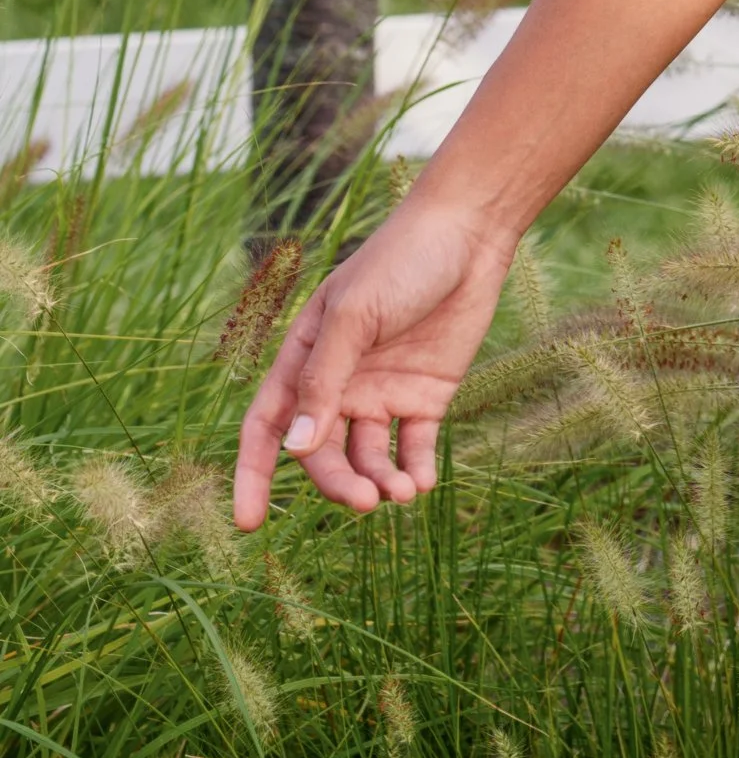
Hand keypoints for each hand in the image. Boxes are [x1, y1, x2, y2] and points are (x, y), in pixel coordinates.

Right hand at [232, 194, 514, 527]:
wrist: (469, 233)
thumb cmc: (400, 261)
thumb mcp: (353, 316)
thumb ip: (324, 380)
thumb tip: (296, 447)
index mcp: (305, 358)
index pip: (268, 426)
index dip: (253, 474)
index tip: (249, 523)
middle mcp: (340, 383)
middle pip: (322, 453)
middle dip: (338, 483)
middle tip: (365, 501)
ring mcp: (383, 392)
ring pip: (367, 458)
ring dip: (379, 482)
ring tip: (401, 493)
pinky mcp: (426, 396)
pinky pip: (413, 447)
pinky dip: (414, 469)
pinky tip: (420, 482)